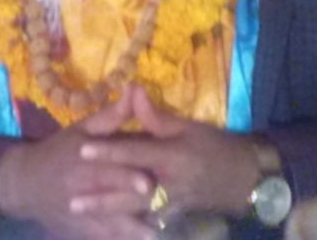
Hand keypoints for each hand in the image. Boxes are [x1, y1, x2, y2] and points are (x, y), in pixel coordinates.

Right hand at [0, 85, 156, 238]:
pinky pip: (101, 238)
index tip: (148, 184)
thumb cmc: (59, 150)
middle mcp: (80, 190)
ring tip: (155, 235)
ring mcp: (79, 214)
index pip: (105, 171)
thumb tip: (135, 90)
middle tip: (162, 215)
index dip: (126, 178)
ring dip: (131, 232)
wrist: (24, 183)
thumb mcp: (82, 129)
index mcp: (82, 161)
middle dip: (134, 209)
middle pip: (110, 202)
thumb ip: (111, 116)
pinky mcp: (79, 231)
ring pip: (108, 226)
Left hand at [76, 85, 260, 217]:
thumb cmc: (215, 146)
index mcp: (172, 156)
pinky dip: (126, 226)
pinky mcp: (173, 216)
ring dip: (107, 213)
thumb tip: (134, 90)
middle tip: (72, 199)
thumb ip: (157, 116)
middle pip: (129, 191)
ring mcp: (171, 204)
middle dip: (100, 196)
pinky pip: (146, 222)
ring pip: (134, 211)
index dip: (109, 151)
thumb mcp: (189, 126)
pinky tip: (106, 228)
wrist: (244, 179)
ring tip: (81, 213)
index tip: (83, 150)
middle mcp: (169, 183)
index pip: (135, 152)